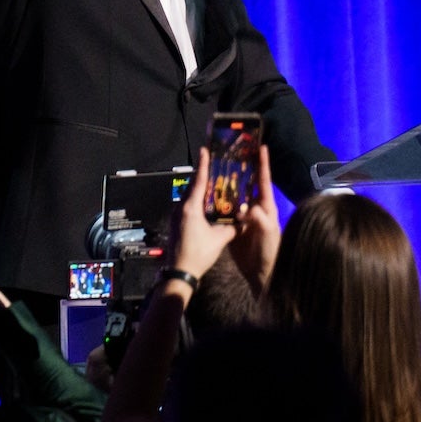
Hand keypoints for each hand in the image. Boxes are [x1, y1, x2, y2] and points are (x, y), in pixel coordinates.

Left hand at [172, 148, 238, 281]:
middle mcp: (181, 207)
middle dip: (203, 175)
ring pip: (190, 196)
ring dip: (200, 188)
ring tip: (212, 181)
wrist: (180, 270)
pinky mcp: (176, 222)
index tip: (205, 150)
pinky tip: (206, 202)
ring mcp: (177, 215)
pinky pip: (188, 205)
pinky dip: (197, 200)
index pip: (199, 182)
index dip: (203, 165)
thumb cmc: (199, 253)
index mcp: (191, 208)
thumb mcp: (220, 239)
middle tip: (212, 163)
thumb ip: (232, 226)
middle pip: (193, 186)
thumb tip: (243, 219)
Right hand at [230, 144, 281, 294]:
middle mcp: (255, 208)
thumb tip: (248, 207)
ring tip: (216, 168)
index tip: (261, 147)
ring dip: (226, 183)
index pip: (264, 181)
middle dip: (242, 169)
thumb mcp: (268, 233)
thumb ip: (260, 219)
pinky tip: (207, 193)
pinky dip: (217, 200)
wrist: (261, 272)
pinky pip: (224, 209)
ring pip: (234, 195)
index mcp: (266, 207)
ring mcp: (243, 216)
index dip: (263, 164)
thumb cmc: (269, 251)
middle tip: (231, 153)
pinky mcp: (233, 226)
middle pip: (248, 184)